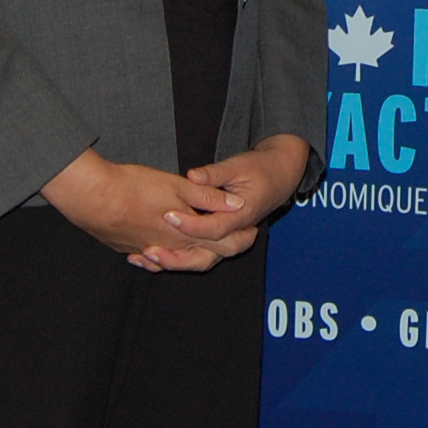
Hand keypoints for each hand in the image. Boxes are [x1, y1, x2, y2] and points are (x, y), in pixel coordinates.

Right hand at [41, 147, 243, 270]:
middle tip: (237, 240)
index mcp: (184, 235)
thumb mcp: (177, 187)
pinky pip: (149, 257)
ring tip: (199, 245)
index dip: (239, 239)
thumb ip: (207, 197)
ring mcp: (144, 250)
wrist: (91, 197)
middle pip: (200, 257)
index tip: (252, 233)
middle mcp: (167, 248)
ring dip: (190, 255)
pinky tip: (156, 249)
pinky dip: (159, 256)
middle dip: (220, 249)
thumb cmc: (134, 188)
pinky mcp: (125, 247)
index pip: (220, 244)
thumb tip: (236, 205)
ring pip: (173, 260)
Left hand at [158, 134, 312, 268]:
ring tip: (148, 256)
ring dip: (176, 261)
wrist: (279, 177)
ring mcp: (229, 238)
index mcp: (243, 215)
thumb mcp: (238, 165)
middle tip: (151, 249)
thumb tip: (192, 177)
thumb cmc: (259, 169)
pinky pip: (200, 253)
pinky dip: (178, 257)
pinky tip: (154, 254)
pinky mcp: (221, 238)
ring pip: (203, 260)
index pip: (214, 228)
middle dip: (178, 256)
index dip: (190, 224)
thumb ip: (214, 174)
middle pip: (208, 255)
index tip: (168, 214)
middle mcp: (236, 232)